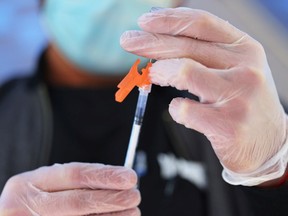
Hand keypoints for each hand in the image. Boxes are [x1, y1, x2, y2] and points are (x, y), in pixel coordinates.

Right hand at [0, 163, 139, 215]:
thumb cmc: (36, 199)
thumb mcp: (47, 185)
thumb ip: (77, 181)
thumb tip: (118, 178)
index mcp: (27, 184)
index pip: (74, 175)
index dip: (105, 176)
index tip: (129, 177)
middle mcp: (25, 206)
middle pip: (78, 202)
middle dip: (111, 199)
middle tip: (135, 195)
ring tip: (132, 212)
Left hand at [120, 7, 287, 184]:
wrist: (268, 143)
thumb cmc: (242, 101)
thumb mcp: (232, 69)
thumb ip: (202, 54)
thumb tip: (159, 38)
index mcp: (244, 49)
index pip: (202, 23)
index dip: (168, 19)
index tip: (144, 21)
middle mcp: (245, 68)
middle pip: (186, 46)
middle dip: (150, 42)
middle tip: (128, 42)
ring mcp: (238, 97)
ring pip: (183, 72)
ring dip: (160, 72)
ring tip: (153, 76)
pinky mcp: (228, 125)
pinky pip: (185, 110)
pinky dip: (175, 109)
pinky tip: (181, 111)